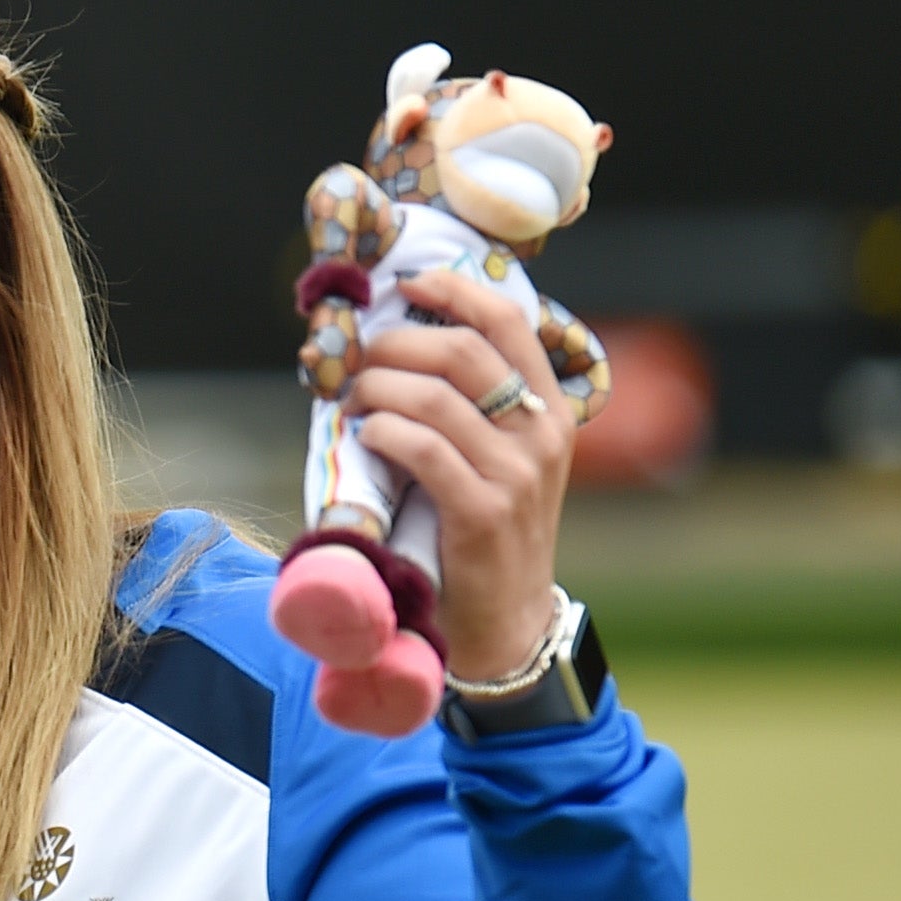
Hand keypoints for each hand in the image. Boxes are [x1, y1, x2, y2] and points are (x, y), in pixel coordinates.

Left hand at [346, 267, 573, 677]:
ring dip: (376, 388)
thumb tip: (397, 347)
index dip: (455, 291)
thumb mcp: (497, 459)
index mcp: (549, 407)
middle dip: (396, 343)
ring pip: (433, 396)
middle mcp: (541, 431)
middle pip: (461, 350)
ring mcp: (516, 471)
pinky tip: (363, 437)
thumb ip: (469, 408)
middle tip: (358, 360)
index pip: (509, 323)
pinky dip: (381, 433)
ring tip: (351, 403)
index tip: (409, 282)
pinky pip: (421, 449)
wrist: (506, 618)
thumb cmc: (484, 530)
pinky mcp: (483, 511)